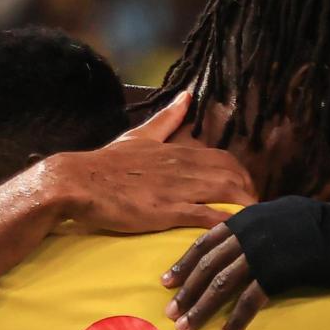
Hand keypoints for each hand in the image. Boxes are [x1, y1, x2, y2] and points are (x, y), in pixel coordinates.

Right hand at [44, 92, 257, 233]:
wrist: (75, 181)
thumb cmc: (105, 163)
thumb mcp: (139, 136)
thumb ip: (166, 119)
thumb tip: (187, 95)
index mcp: (178, 151)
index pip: (226, 159)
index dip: (242, 177)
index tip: (245, 193)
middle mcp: (183, 166)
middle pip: (234, 175)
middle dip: (250, 194)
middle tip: (254, 213)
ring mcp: (176, 188)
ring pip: (226, 192)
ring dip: (245, 208)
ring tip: (252, 225)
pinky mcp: (166, 210)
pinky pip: (207, 216)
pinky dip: (226, 224)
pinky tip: (236, 234)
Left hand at [160, 222, 268, 329]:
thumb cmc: (311, 219)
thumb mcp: (275, 216)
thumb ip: (254, 229)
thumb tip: (242, 247)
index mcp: (242, 222)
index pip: (204, 244)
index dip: (183, 264)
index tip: (166, 282)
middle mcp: (245, 236)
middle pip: (207, 267)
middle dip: (186, 291)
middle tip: (170, 313)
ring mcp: (258, 255)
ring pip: (221, 284)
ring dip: (200, 309)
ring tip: (185, 328)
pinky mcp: (274, 274)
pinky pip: (249, 300)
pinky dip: (235, 321)